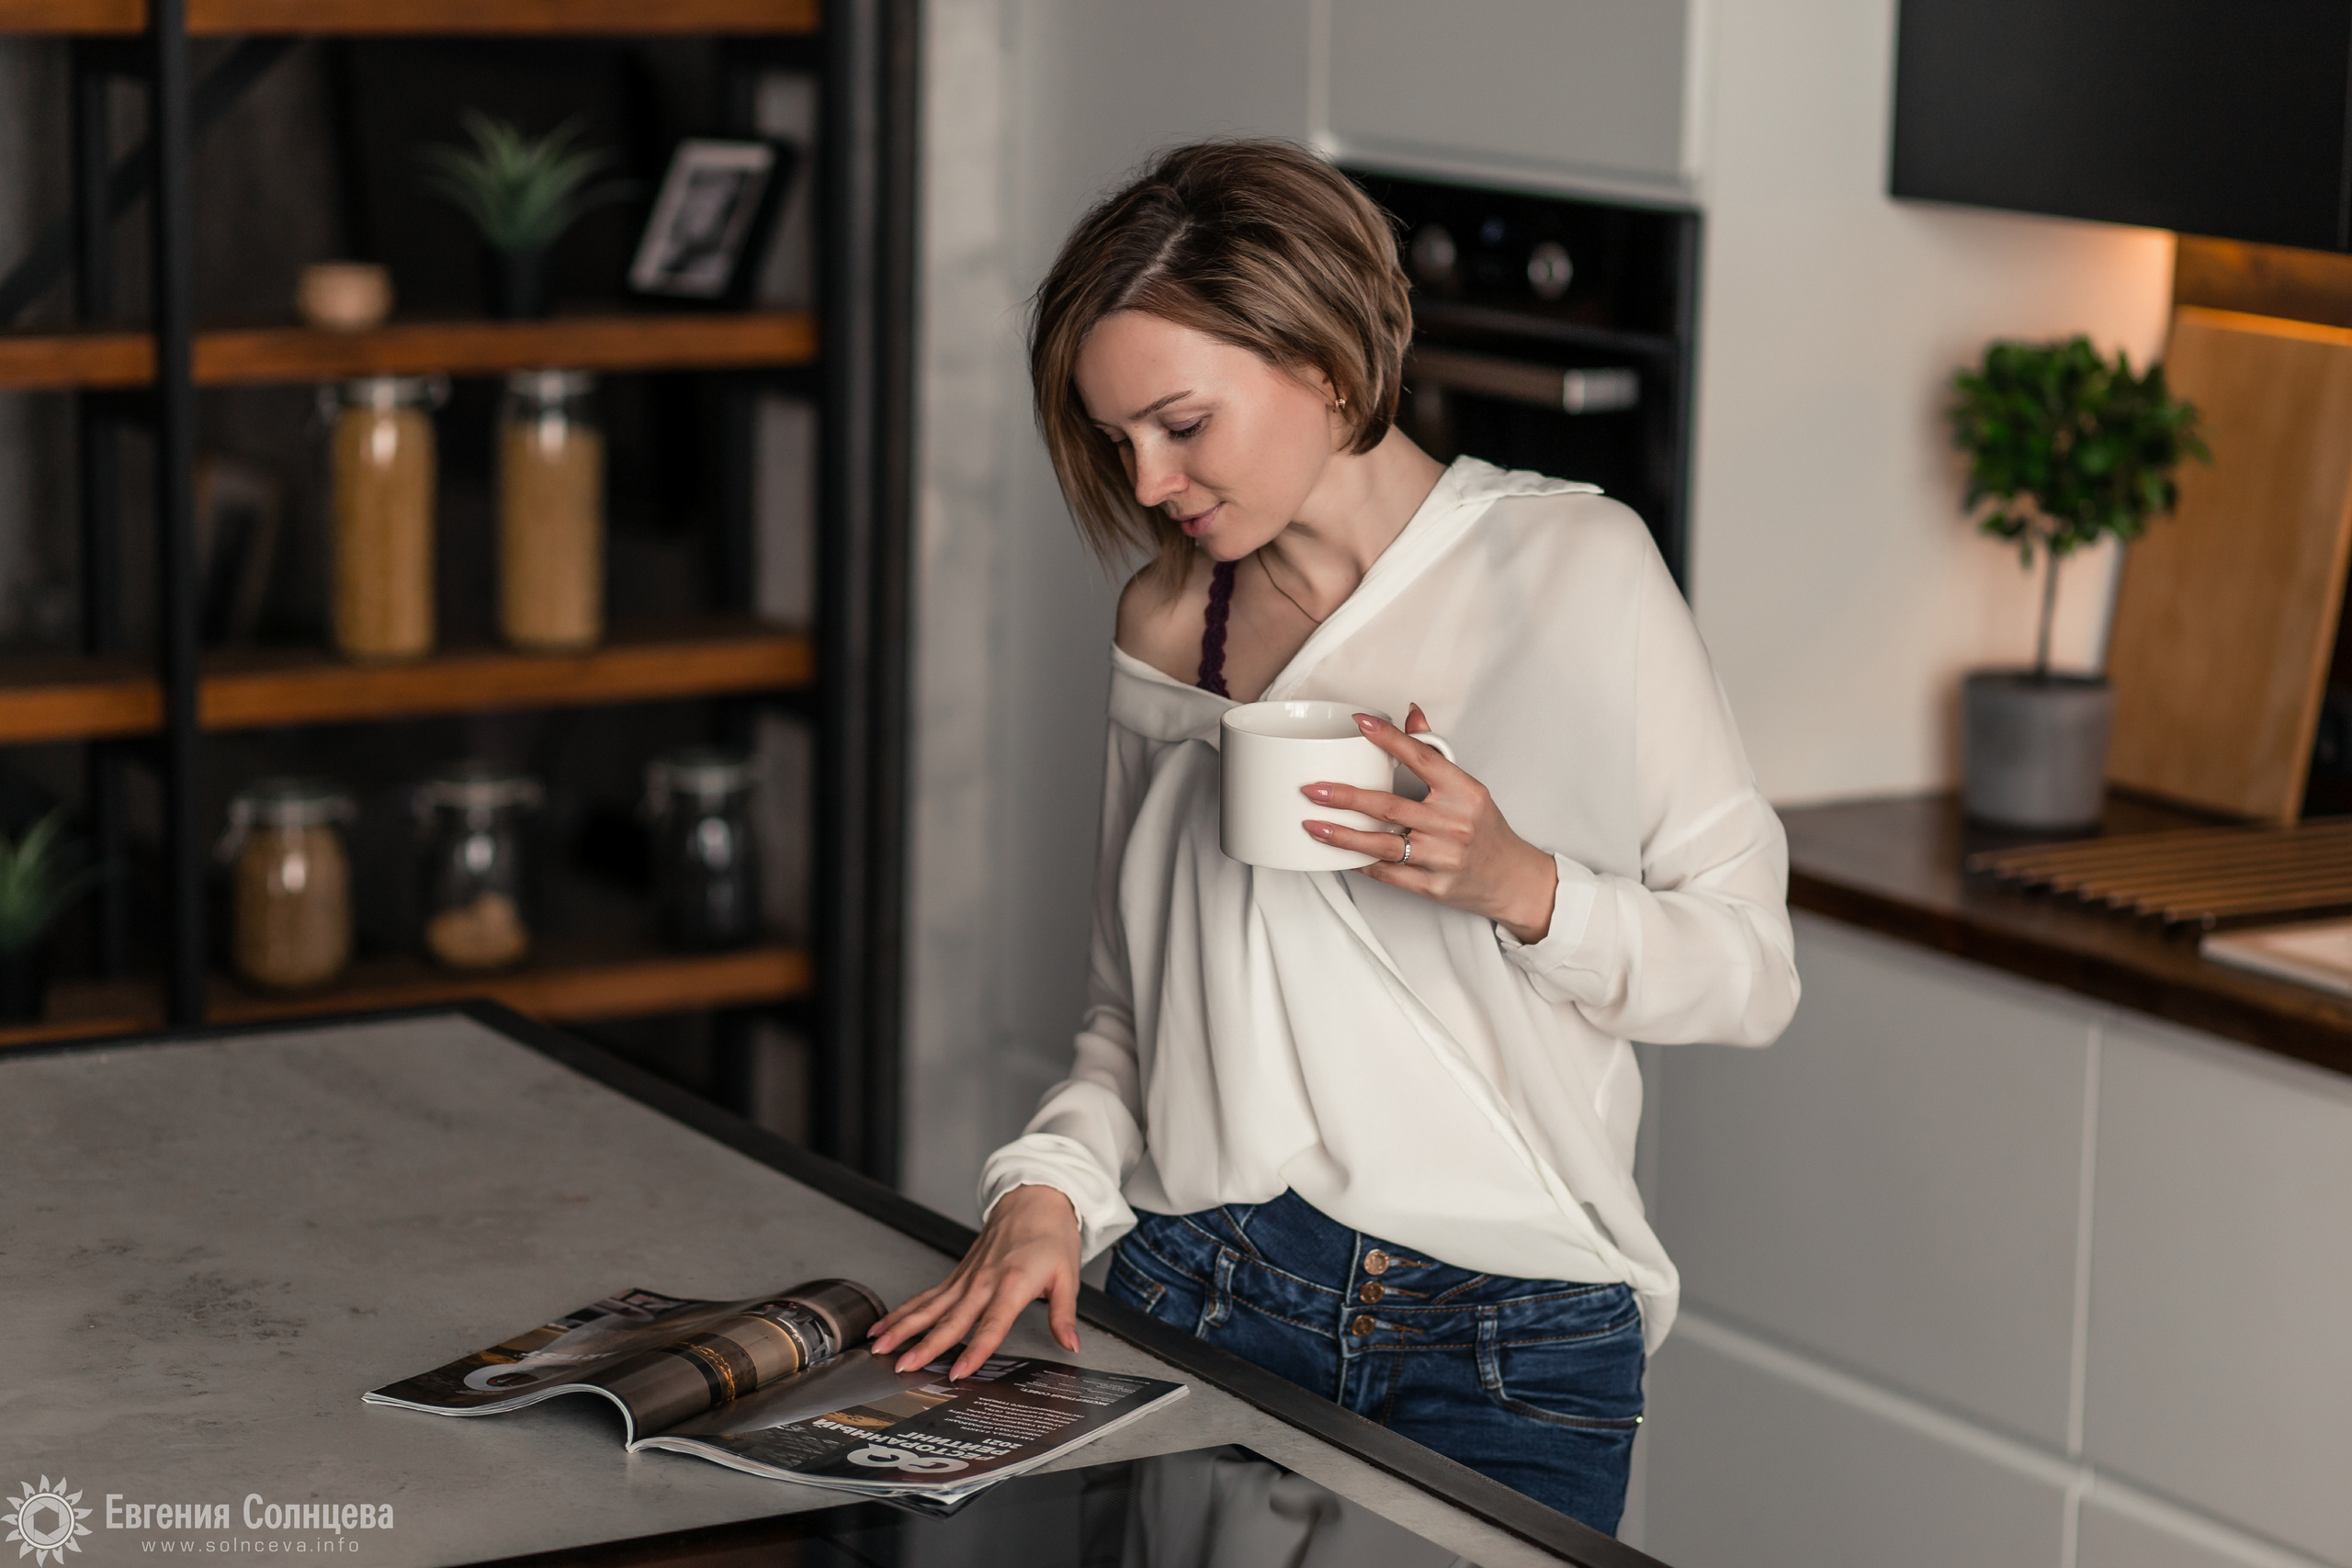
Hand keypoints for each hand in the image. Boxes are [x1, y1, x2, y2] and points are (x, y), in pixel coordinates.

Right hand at [867, 1183, 1081, 1378]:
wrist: (1033, 1199)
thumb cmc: (1051, 1236)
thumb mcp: (1068, 1276)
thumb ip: (1064, 1315)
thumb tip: (1070, 1345)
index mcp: (1013, 1284)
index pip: (992, 1325)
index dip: (975, 1351)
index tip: (959, 1373)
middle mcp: (984, 1282)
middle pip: (950, 1319)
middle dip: (924, 1345)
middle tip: (903, 1365)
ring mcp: (966, 1278)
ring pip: (929, 1307)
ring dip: (902, 1326)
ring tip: (880, 1346)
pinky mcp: (957, 1275)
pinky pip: (927, 1296)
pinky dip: (904, 1310)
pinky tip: (885, 1324)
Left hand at [1302, 705, 1560, 943]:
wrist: (1511, 880)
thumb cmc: (1485, 830)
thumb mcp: (1469, 788)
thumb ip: (1435, 752)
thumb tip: (1411, 714)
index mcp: (1464, 791)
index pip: (1421, 757)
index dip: (1388, 739)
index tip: (1359, 723)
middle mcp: (1454, 823)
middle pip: (1390, 805)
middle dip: (1345, 796)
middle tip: (1313, 788)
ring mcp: (1442, 857)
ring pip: (1381, 844)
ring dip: (1342, 835)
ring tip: (1313, 824)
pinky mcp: (1432, 886)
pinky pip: (1386, 873)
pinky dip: (1359, 863)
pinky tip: (1337, 854)